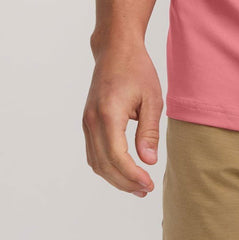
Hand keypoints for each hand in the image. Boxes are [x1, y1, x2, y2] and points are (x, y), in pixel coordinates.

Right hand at [82, 39, 163, 197]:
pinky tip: (124, 170)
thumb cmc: (137, 69)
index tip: (149, 184)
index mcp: (108, 114)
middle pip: (104, 164)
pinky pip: (93, 152)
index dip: (132, 175)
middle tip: (146, 190)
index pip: (117, 156)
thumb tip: (148, 162)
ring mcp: (86, 122)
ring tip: (138, 185)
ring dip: (115, 178)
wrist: (115, 49)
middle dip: (124, 182)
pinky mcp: (88, 121)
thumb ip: (149, 132)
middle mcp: (92, 121)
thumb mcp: (152, 98)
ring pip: (95, 162)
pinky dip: (107, 166)